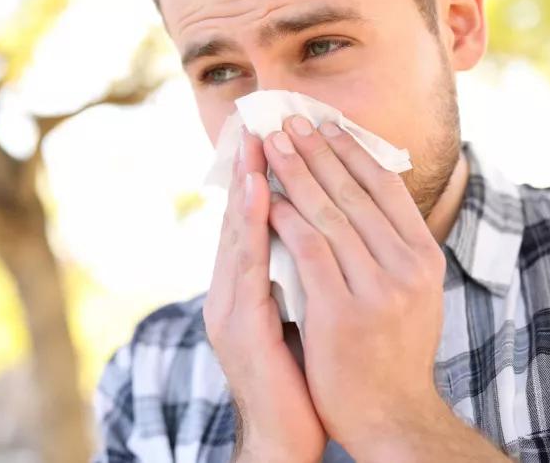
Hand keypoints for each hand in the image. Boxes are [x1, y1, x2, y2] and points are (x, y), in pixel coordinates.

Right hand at [203, 127, 326, 462]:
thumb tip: (320, 239)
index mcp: (246, 289)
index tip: (270, 135)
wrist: (287, 439)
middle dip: (248, 167)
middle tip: (257, 119)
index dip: (258, 177)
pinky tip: (262, 193)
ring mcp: (229, 308)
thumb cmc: (301, 381)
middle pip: (238, 218)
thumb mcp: (302, 318)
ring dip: (246, 183)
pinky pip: (247, 264)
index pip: (253, 221)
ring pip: (237, 232)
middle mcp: (230, 292)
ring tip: (256, 140)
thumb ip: (300, 278)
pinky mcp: (238, 326)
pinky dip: (253, 224)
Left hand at [262, 116, 448, 455]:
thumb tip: (372, 195)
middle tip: (288, 119)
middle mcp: (409, 267)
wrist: (390, 417)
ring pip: (329, 213)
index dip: (353, 151)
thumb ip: (392, 248)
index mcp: (424, 257)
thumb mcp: (408, 293)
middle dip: (318, 150)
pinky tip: (265, 197)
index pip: (387, 188)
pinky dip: (285, 218)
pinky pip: (309, 249)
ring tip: (272, 144)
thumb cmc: (391, 353)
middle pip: (355, 192)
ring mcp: (379, 289)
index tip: (326, 123)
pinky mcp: (344, 310)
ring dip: (296, 172)